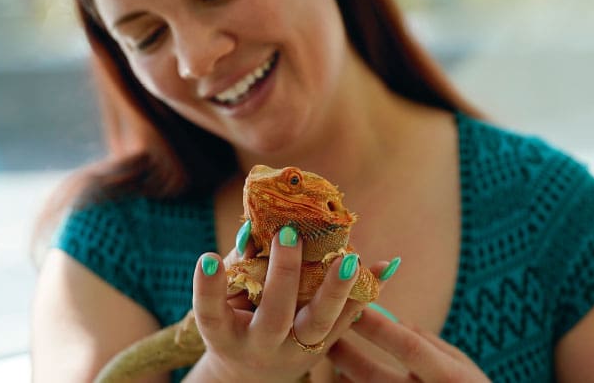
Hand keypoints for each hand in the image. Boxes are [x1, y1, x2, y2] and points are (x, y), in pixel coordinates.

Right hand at [186, 227, 394, 382]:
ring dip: (335, 289)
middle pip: (273, 316)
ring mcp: (296, 350)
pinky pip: (350, 318)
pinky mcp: (326, 346)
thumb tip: (256, 226)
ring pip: (318, 324)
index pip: (211, 313)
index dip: (207, 289)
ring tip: (349, 258)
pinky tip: (386, 265)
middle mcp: (260, 345)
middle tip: (288, 232)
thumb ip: (239, 265)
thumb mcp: (226, 299)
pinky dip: (369, 291)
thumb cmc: (236, 318)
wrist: (254, 371)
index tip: (207, 258)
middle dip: (282, 274)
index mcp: (225, 334)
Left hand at [329, 307, 490, 382]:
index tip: (354, 304)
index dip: (378, 326)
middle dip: (346, 352)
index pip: (408, 347)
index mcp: (451, 379)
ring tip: (331, 352)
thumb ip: (429, 343)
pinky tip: (344, 378)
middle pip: (375, 377)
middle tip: (325, 330)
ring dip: (343, 375)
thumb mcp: (462, 366)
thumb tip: (391, 317)